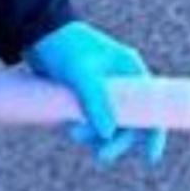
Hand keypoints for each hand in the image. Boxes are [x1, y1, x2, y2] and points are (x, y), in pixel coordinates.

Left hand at [25, 20, 167, 168]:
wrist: (35, 33)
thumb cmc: (63, 45)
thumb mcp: (80, 72)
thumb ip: (95, 100)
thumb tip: (107, 134)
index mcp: (128, 67)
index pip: (151, 104)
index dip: (154, 132)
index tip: (150, 157)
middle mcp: (119, 79)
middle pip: (129, 120)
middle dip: (117, 141)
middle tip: (102, 156)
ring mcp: (102, 88)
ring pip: (109, 123)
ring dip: (97, 137)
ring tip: (74, 134)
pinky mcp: (85, 95)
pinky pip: (92, 120)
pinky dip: (86, 129)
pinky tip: (72, 130)